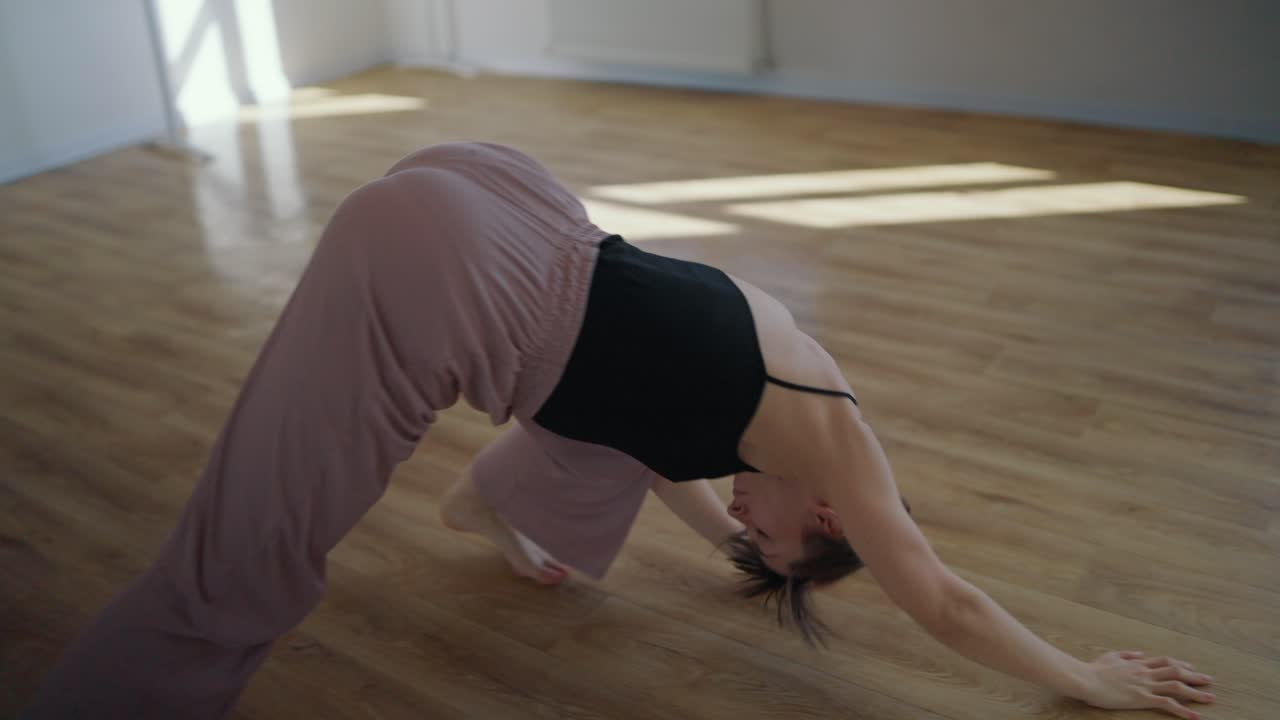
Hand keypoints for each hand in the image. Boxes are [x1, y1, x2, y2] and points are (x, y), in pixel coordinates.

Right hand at [1078, 651, 1214, 718]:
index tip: (1192, 668)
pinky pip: (1167, 704)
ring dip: (1195, 692)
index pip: (1164, 661)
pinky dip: (1183, 710)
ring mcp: (1145, 685)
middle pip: (1176, 671)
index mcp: (1138, 663)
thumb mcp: (1111, 656)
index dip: (1180, 664)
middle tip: (1209, 680)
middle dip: (1194, 676)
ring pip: (1176, 686)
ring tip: (1210, 697)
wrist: (1085, 678)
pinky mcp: (1142, 698)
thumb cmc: (1094, 669)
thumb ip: (1127, 654)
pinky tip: (1194, 716)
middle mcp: (1145, 672)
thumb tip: (1140, 653)